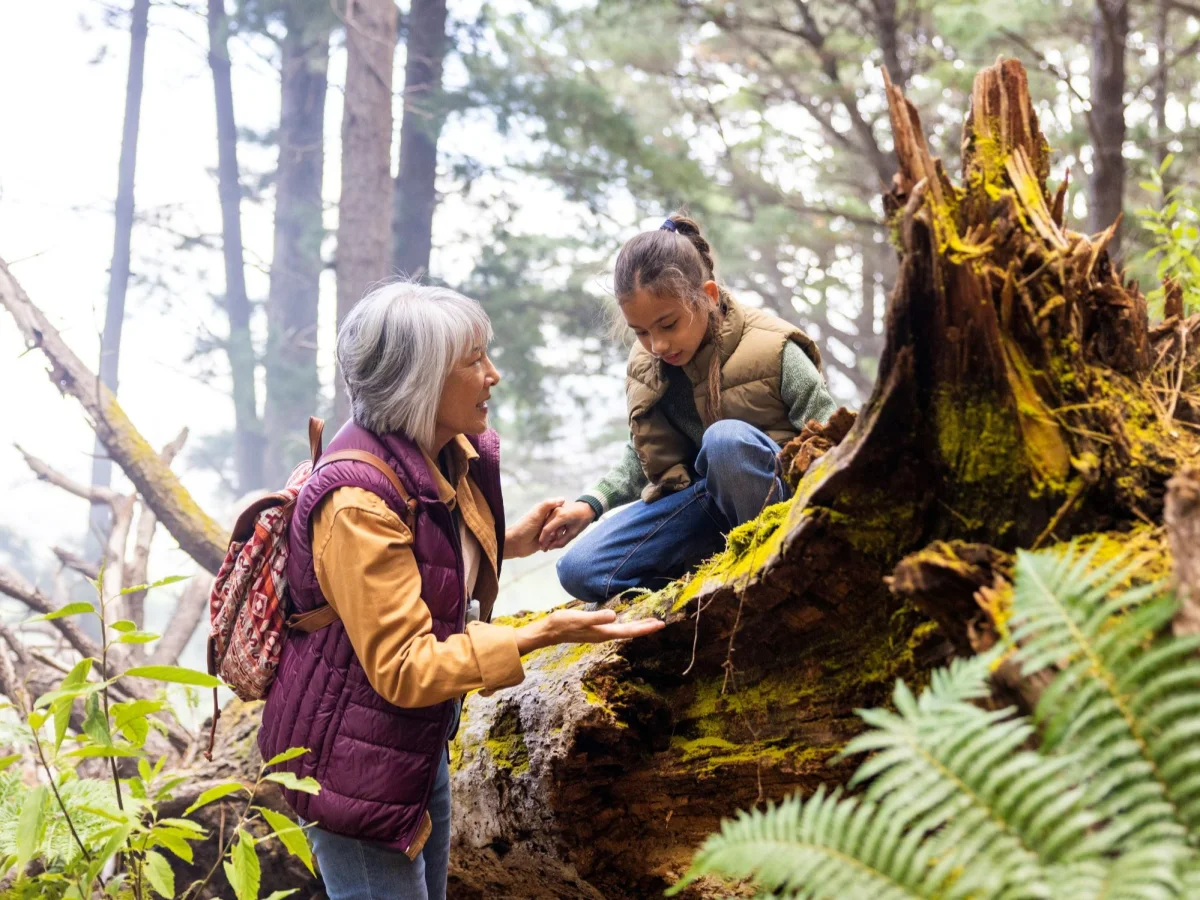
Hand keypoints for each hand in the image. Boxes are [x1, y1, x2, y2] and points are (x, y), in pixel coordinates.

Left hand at [505, 498, 563, 558]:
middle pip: (561, 523)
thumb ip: (548, 505)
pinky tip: (549, 546)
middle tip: (552, 534)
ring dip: (556, 538)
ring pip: (559, 533)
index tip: (562, 521)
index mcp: (545, 512)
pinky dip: (553, 544)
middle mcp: (547, 520)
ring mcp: (547, 531)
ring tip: (548, 541)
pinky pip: (555, 542)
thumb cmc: (524, 527)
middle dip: (558, 530)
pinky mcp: (547, 541)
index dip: (562, 516)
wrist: (516, 544)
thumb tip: (563, 498)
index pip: (560, 511)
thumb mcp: (537, 514)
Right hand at [515, 608, 664, 654]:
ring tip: (649, 622)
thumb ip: (597, 618)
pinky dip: (626, 624)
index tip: (660, 624)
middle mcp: (604, 635)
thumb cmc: (562, 624)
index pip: (629, 631)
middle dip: (645, 628)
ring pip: (624, 631)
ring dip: (637, 626)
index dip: (645, 628)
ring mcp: (599, 633)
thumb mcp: (579, 618)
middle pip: (629, 632)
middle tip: (661, 623)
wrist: (548, 631)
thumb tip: (615, 616)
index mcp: (603, 633)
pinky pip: (616, 628)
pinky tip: (626, 621)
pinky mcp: (594, 630)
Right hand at [538, 501, 595, 550]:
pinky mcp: (554, 508)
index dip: (543, 539)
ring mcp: (554, 508)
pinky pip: (549, 519)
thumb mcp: (573, 533)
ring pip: (546, 523)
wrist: (587, 507)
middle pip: (545, 526)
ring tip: (553, 540)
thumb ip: (562, 541)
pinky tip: (555, 533)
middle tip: (546, 547)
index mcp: (561, 516)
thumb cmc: (582, 520)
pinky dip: (551, 527)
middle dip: (545, 538)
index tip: (542, 547)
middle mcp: (556, 510)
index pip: (547, 529)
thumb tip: (550, 547)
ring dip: (548, 533)